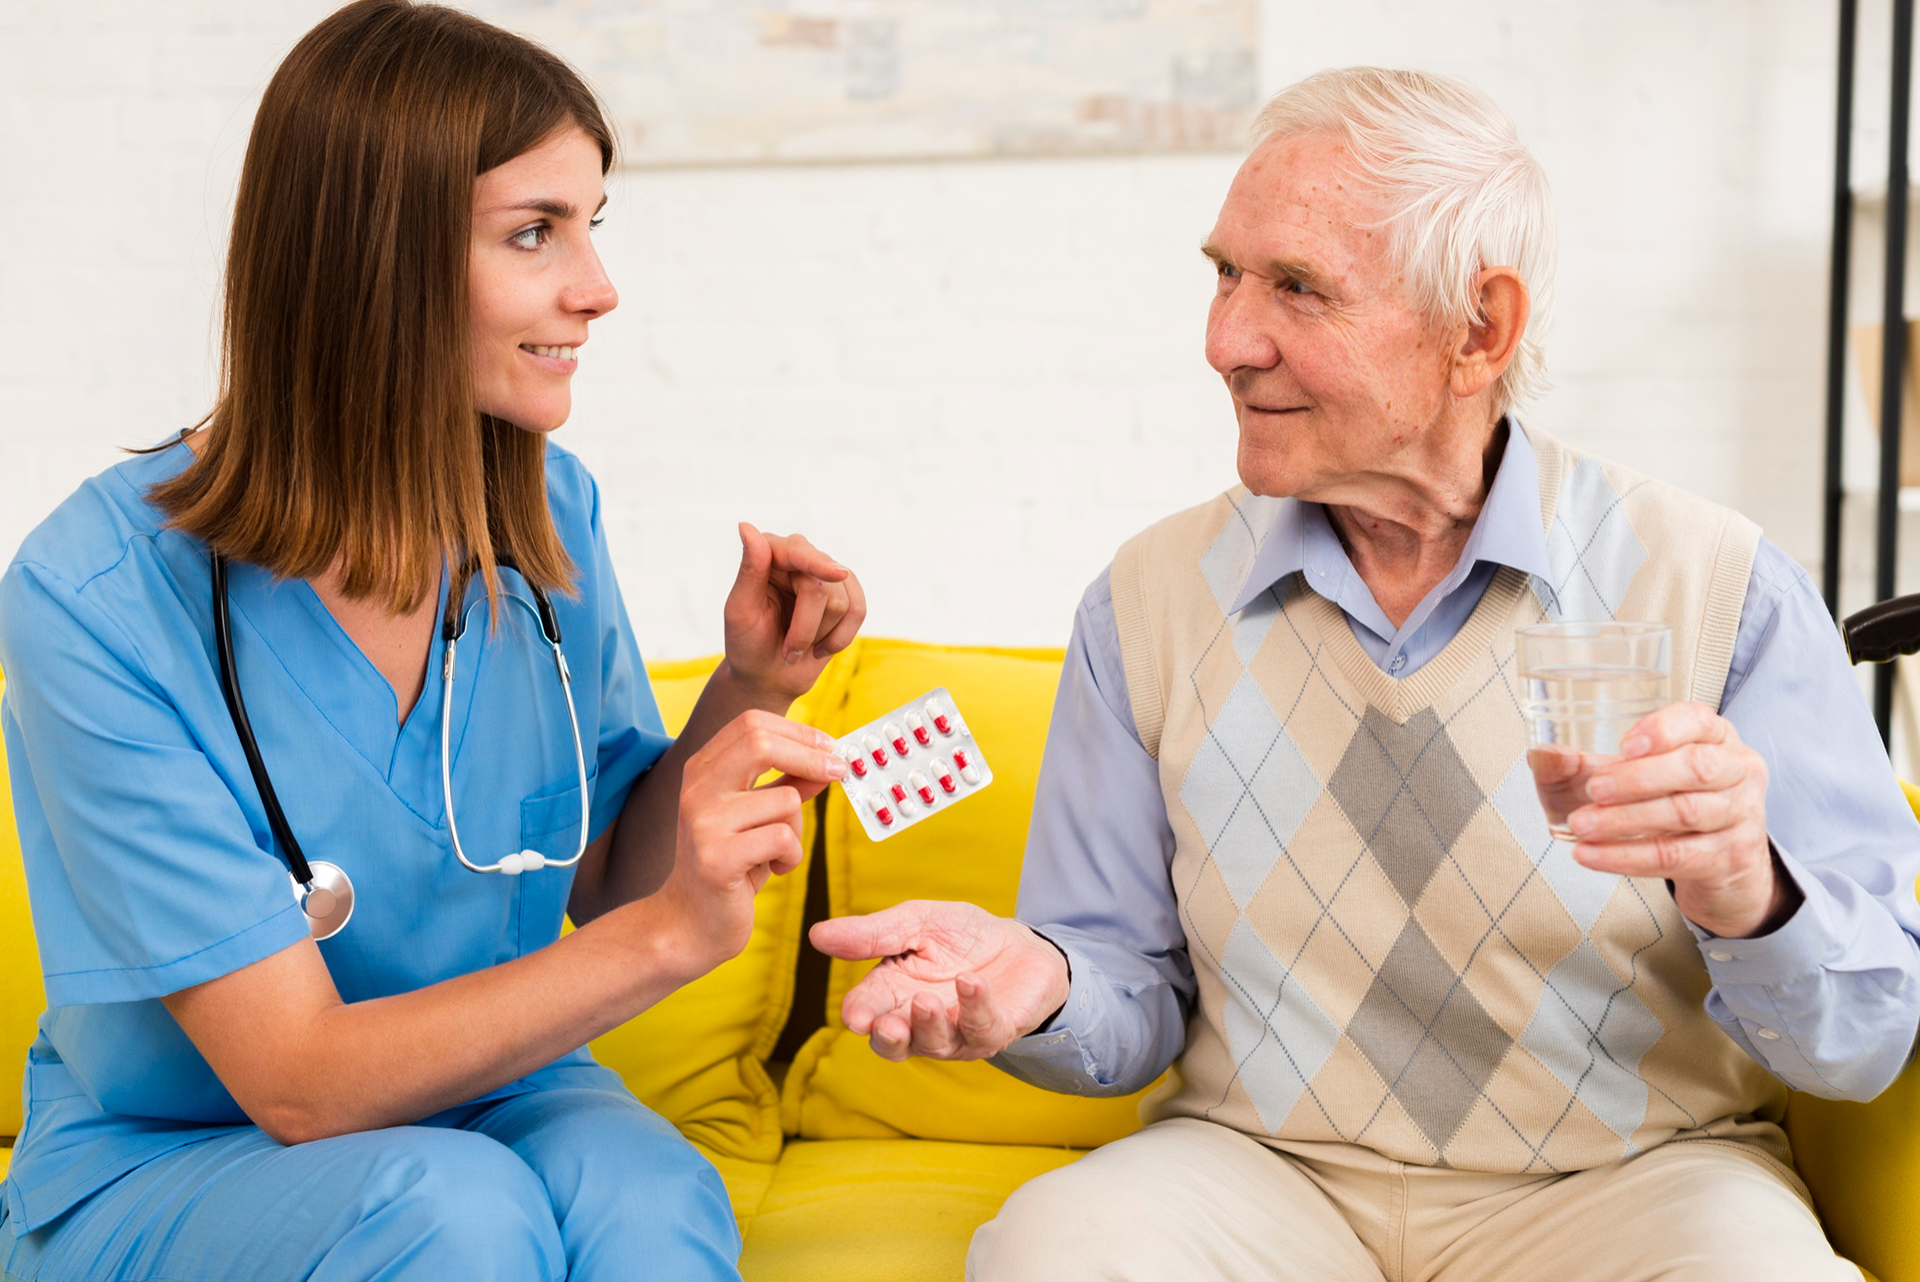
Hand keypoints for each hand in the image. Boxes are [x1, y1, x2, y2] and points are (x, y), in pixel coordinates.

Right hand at [658, 711, 846, 979]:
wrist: (688, 924)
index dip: (798, 731)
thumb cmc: (729, 866)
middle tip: (840, 772)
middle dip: (811, 755)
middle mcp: (695, 789)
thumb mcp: (757, 817)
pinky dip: (791, 856)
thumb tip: (827, 759)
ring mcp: (702, 823)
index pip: (752, 723)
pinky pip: (783, 838)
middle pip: (760, 743)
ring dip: (798, 830)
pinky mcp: (716, 859)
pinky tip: (772, 871)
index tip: (830, 748)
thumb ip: (785, 785)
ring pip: (785, 800)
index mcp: (701, 771)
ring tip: (778, 853)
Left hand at [723, 523, 865, 702]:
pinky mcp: (846, 593)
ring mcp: (825, 575)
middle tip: (787, 652)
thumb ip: (749, 570)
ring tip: (798, 647)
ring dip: (819, 636)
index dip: (818, 563)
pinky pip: (859, 611)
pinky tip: (821, 647)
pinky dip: (841, 638)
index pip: (798, 552)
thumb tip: (747, 527)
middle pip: (822, 586)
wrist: (767, 675)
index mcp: (769, 554)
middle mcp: (799, 557)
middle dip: (805, 628)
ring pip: (842, 603)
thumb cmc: (747, 644)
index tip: (837, 575)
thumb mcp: (740, 611)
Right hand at [809, 901, 1070, 1061]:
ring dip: (929, 1025)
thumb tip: (817, 935)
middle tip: (885, 1025)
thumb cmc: (959, 936)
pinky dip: (975, 1007)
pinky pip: (983, 1028)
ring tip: (925, 1001)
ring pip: (936, 1044)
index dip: (861, 1014)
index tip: (855, 1015)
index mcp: (892, 993)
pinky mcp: (994, 1031)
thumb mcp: (915, 922)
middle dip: (889, 1037)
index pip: (868, 1010)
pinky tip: (970, 982)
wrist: (1017, 943)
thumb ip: (872, 933)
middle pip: (895, 1043)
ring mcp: (957, 1032)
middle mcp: (919, 1021)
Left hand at [1566, 702, 1800, 938]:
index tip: (1624, 744)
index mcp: (1713, 736)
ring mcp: (1739, 814)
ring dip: (1625, 820)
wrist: (1718, 864)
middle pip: (1695, 767)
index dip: (1663, 729)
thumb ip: (1575, 764)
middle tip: (1593, 789)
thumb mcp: (1621, 777)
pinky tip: (1592, 855)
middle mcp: (1736, 769)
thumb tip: (1543, 755)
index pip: (1698, 720)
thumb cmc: (1664, 803)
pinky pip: (1675, 855)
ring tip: (1582, 825)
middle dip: (1638, 778)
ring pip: (1684, 812)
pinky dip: (1627, 856)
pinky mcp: (1728, 857)